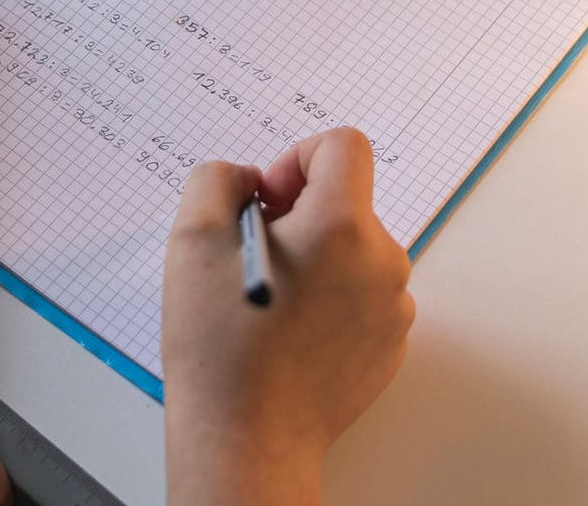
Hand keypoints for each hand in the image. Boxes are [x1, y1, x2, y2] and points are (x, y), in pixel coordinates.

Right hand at [161, 128, 414, 505]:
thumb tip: (249, 180)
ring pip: (352, 253)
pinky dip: (327, 302)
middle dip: (298, 217)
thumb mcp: (194, 237)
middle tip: (250, 259)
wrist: (247, 440)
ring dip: (313, 261)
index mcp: (342, 225)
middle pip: (346, 204)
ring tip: (267, 305)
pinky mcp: (389, 348)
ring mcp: (393, 309)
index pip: (343, 146)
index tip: (267, 200)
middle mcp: (382, 262)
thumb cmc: (220, 345)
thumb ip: (219, 179)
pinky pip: (361, 299)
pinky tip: (286, 335)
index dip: (297, 158)